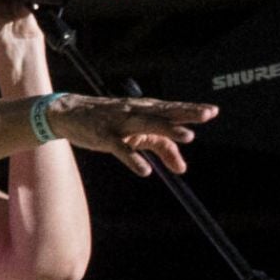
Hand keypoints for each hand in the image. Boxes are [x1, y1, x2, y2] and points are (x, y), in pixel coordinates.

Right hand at [42, 94, 218, 175]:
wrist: (67, 114)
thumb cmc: (108, 122)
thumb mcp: (136, 134)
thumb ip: (161, 148)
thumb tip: (182, 169)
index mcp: (143, 110)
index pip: (171, 109)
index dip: (190, 110)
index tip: (212, 111)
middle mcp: (133, 112)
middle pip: (164, 113)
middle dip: (185, 114)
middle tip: (207, 114)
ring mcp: (119, 123)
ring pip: (146, 125)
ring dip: (167, 130)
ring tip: (187, 137)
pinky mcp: (104, 136)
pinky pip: (121, 149)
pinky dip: (133, 159)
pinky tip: (145, 170)